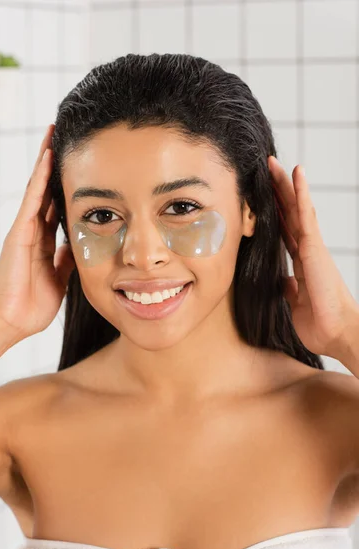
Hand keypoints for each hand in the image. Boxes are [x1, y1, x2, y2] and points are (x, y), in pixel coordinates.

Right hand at [0, 124, 75, 339]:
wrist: (13, 321)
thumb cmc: (33, 304)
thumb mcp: (60, 277)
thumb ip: (66, 258)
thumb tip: (76, 244)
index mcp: (45, 241)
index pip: (57, 205)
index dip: (66, 184)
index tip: (80, 165)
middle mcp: (34, 230)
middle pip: (46, 190)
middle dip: (55, 165)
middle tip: (66, 138)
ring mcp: (25, 230)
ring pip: (38, 188)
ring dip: (46, 161)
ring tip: (54, 134)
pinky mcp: (19, 233)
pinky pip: (31, 201)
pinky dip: (40, 179)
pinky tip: (48, 158)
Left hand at [268, 155, 358, 358]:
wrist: (335, 334)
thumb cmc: (319, 323)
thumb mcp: (295, 303)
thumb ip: (290, 289)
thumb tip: (284, 280)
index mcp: (302, 262)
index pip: (285, 230)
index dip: (275, 211)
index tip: (263, 195)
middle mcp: (307, 249)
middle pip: (289, 213)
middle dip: (277, 191)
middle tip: (265, 169)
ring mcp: (312, 246)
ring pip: (296, 208)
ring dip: (285, 185)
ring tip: (274, 164)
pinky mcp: (315, 247)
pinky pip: (306, 214)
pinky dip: (301, 192)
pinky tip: (296, 173)